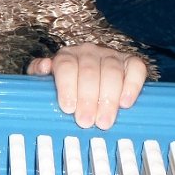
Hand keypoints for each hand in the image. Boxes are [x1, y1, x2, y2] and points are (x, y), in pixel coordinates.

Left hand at [26, 43, 147, 129]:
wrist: (90, 78)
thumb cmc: (67, 86)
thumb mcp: (47, 81)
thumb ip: (38, 73)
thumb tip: (44, 66)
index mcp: (67, 56)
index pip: (66, 65)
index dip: (67, 86)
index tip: (68, 108)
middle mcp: (89, 52)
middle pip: (89, 71)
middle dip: (88, 98)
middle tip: (86, 122)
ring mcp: (111, 55)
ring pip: (112, 71)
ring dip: (108, 97)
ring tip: (104, 121)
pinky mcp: (130, 62)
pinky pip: (135, 68)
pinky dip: (132, 85)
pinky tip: (126, 103)